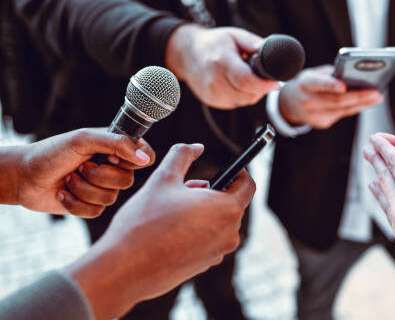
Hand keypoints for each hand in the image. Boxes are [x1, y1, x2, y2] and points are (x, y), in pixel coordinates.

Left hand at [8, 128, 154, 216]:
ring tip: (68, 179)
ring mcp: (103, 188)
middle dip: (99, 176)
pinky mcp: (91, 206)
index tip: (112, 157)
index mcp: (117, 148)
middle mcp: (113, 168)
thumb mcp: (84, 140)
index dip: (133, 161)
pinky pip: (96, 211)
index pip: (146, 156)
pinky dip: (75, 203)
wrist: (23, 176)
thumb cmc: (52, 153)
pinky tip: (63, 193)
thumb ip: (117, 144)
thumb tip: (146, 159)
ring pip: (110, 198)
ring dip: (83, 189)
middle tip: (81, 166)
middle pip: (128, 180)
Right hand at [66, 143, 254, 319]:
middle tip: (186, 188)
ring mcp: (218, 252)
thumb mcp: (163, 179)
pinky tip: (170, 230)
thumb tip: (195, 147)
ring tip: (173, 209)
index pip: (248, 185)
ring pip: (218, 222)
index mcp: (226, 209)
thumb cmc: (144, 223)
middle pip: (231, 203)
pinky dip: (196, 231)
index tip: (228, 168)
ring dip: (203, 211)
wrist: (124, 269)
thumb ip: (182, 155)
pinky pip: (208, 240)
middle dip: (212, 192)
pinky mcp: (204, 265)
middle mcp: (229, 234)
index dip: (239, 172)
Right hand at [166, 24, 278, 108]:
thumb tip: (269, 50)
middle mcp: (215, 81)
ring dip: (252, 93)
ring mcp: (212, 93)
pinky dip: (242, 96)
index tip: (275, 82)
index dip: (264, 85)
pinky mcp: (211, 101)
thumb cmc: (213, 43)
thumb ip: (253, 43)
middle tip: (264, 79)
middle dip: (261, 89)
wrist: (187, 54)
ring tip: (248, 78)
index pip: (246, 81)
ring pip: (244, 101)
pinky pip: (235, 104)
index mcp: (222, 62)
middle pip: (248, 95)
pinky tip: (238, 84)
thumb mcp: (234, 35)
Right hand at [278, 65, 383, 128]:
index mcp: (305, 84)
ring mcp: (314, 115)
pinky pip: (342, 114)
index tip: (343, 86)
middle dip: (359, 96)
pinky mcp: (322, 123)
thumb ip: (330, 74)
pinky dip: (355, 108)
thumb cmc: (306, 84)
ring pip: (343, 109)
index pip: (318, 84)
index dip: (330, 85)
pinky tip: (367, 103)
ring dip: (363, 103)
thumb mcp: (313, 74)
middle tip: (376, 92)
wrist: (288, 103)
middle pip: (337, 100)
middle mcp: (308, 101)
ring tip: (377, 97)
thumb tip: (355, 75)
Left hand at [364, 133, 394, 282]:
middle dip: (377, 162)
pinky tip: (388, 212)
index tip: (374, 138)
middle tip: (366, 150)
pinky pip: (389, 217)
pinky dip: (385, 208)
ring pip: (385, 199)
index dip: (387, 148)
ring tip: (369, 181)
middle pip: (386, 179)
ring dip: (378, 186)